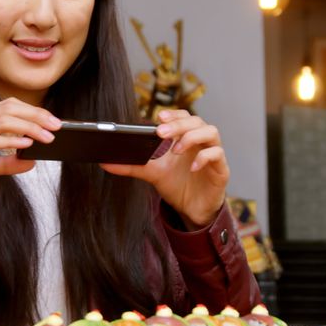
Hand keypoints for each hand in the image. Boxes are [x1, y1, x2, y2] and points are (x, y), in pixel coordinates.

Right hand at [0, 98, 61, 205]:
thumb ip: (4, 164)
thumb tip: (31, 162)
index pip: (7, 107)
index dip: (32, 111)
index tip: (53, 121)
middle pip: (8, 108)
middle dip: (37, 116)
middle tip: (58, 126)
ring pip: (2, 120)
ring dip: (29, 127)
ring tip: (48, 136)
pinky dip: (10, 140)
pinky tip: (26, 144)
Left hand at [100, 110, 228, 228]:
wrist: (193, 211)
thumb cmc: (178, 186)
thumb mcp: (152, 174)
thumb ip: (131, 166)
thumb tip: (105, 162)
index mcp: (186, 138)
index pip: (184, 117)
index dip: (174, 114)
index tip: (159, 117)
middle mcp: (201, 142)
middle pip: (196, 121)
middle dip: (178, 124)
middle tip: (161, 132)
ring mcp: (213, 155)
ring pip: (211, 132)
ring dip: (192, 137)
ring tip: (176, 149)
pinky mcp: (221, 170)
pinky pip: (218, 155)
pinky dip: (204, 157)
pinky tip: (191, 166)